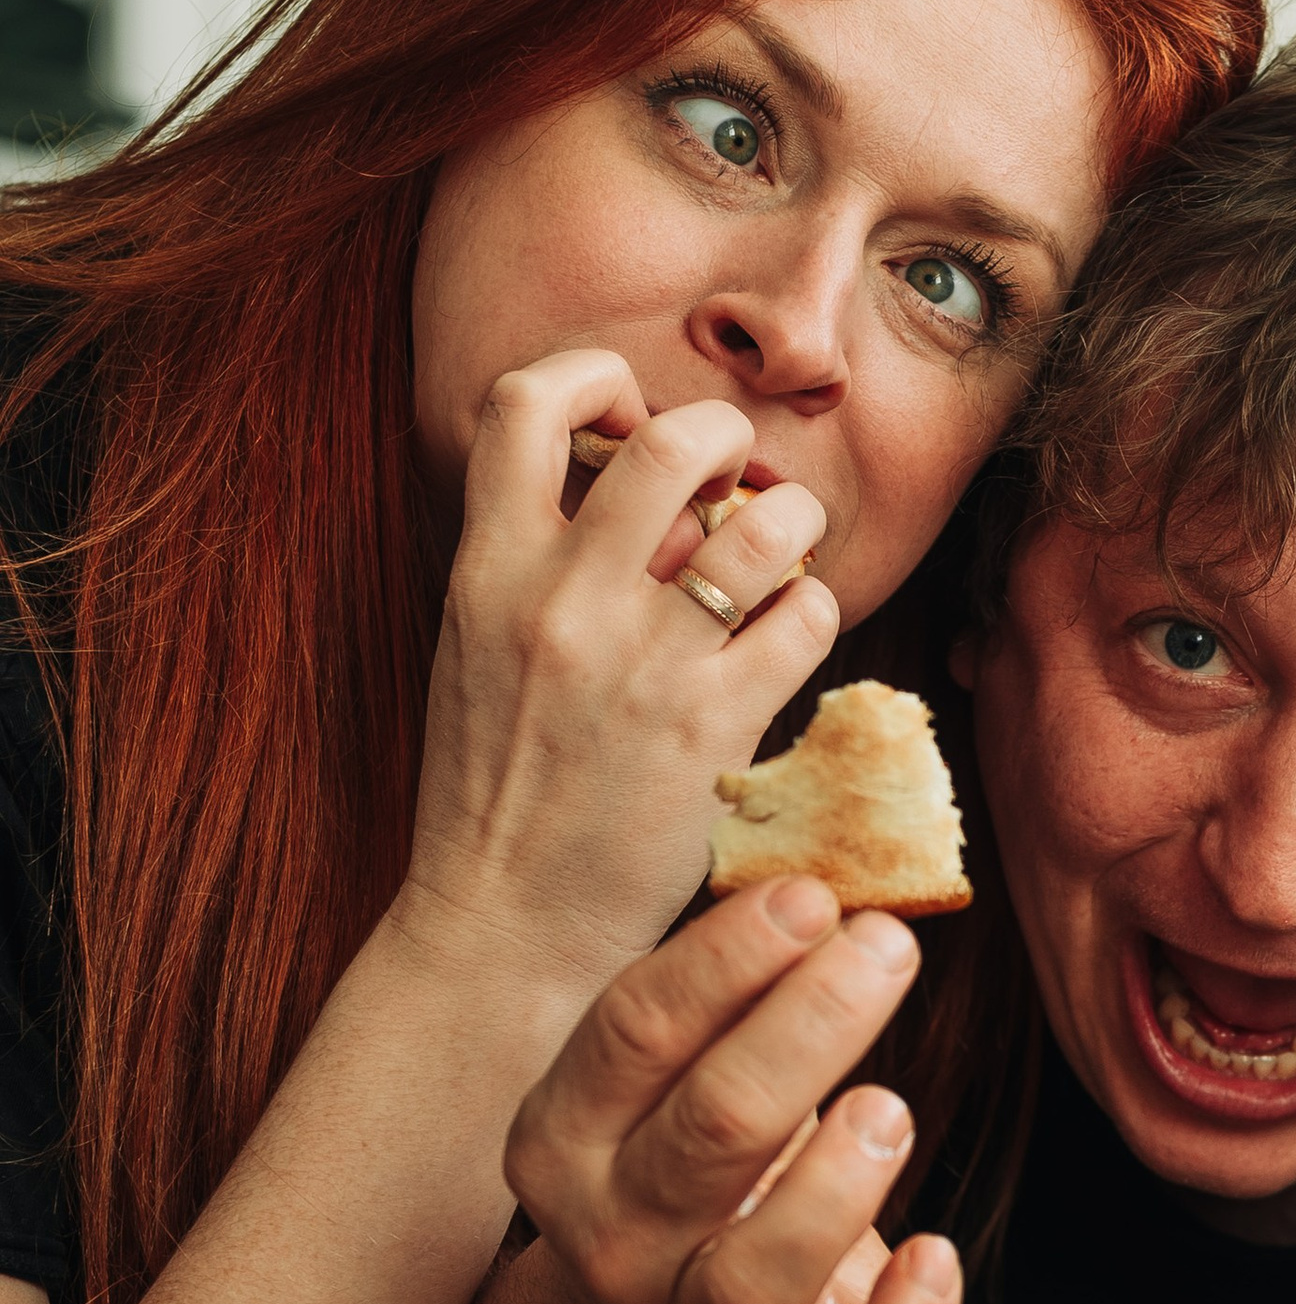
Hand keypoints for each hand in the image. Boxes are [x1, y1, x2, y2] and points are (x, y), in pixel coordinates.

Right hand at [402, 347, 843, 996]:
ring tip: (782, 554)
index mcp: (486, 570)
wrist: (501, 924)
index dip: (594, 378)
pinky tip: (790, 638)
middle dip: (724, 434)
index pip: (526, 400)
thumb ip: (535, 557)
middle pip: (672, 440)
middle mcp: (560, 602)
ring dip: (793, 524)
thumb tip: (630, 476)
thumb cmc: (496, 786)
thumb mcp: (473, 645)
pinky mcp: (709, 731)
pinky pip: (804, 620)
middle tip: (733, 476)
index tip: (624, 419)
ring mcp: (641, 665)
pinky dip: (814, 613)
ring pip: (764, 524)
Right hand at [506, 879, 960, 1303]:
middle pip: (710, 1130)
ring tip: (893, 1104)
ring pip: (757, 1272)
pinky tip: (936, 1254)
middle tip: (888, 946)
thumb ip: (729, 984)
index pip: (632, 1032)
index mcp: (567, 1132)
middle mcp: (615, 1235)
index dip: (727, 959)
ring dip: (836, 1181)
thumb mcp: (676, 1063)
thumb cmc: (693, 1142)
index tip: (814, 893)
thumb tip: (828, 867)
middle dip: (808, 1028)